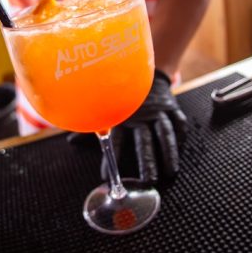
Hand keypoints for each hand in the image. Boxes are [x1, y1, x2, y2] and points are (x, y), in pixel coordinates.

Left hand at [68, 69, 187, 183]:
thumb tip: (70, 141)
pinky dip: (180, 136)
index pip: (116, 140)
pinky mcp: (172, 107)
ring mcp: (158, 111)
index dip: (111, 158)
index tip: (106, 176)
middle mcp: (141, 115)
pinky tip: (181, 151)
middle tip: (148, 181)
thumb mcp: (107, 109)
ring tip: (170, 173)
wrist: (143, 71)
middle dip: (147, 161)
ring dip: (169, 153)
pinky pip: (179, 122)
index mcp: (123, 116)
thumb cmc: (123, 97)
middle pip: (144, 140)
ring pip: (165, 133)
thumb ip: (93, 127)